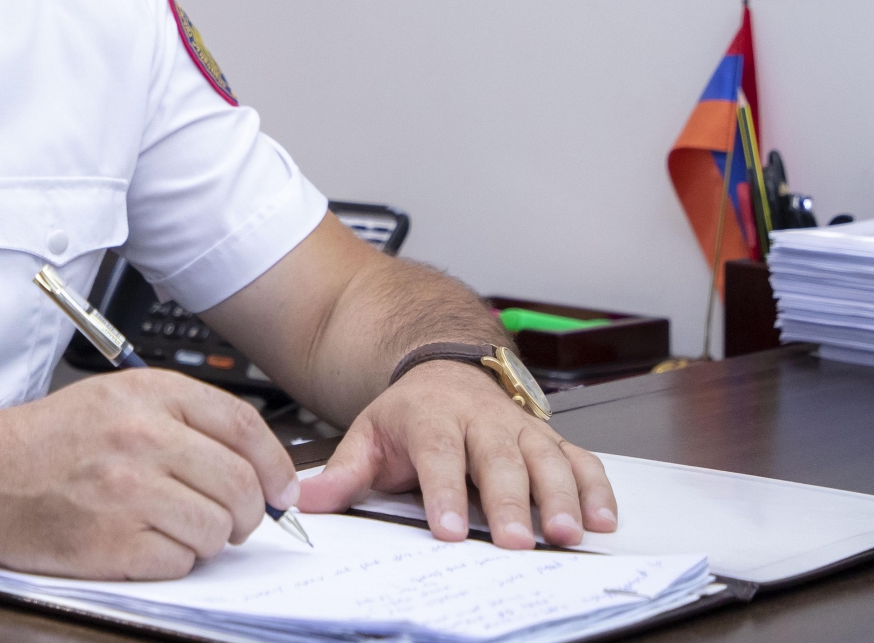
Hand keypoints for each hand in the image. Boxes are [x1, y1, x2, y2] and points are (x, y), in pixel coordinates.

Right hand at [0, 368, 300, 579]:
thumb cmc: (45, 443)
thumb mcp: (115, 400)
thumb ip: (183, 421)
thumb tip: (257, 465)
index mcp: (147, 394)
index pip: (244, 427)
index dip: (275, 466)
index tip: (281, 489)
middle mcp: (141, 437)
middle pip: (240, 485)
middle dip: (247, 513)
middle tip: (232, 519)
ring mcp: (127, 491)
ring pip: (216, 529)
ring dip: (207, 539)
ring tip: (174, 527)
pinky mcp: (112, 542)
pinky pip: (180, 562)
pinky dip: (171, 560)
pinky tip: (142, 541)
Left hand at [296, 360, 617, 548]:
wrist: (443, 368)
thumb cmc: (409, 414)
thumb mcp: (368, 435)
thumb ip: (343, 473)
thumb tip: (306, 500)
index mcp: (431, 417)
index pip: (437, 454)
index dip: (443, 491)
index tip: (446, 529)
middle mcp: (481, 419)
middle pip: (498, 460)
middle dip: (509, 502)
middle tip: (516, 542)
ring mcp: (520, 427)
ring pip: (546, 458)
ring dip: (561, 496)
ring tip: (568, 533)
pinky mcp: (549, 437)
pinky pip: (580, 459)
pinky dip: (597, 487)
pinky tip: (604, 519)